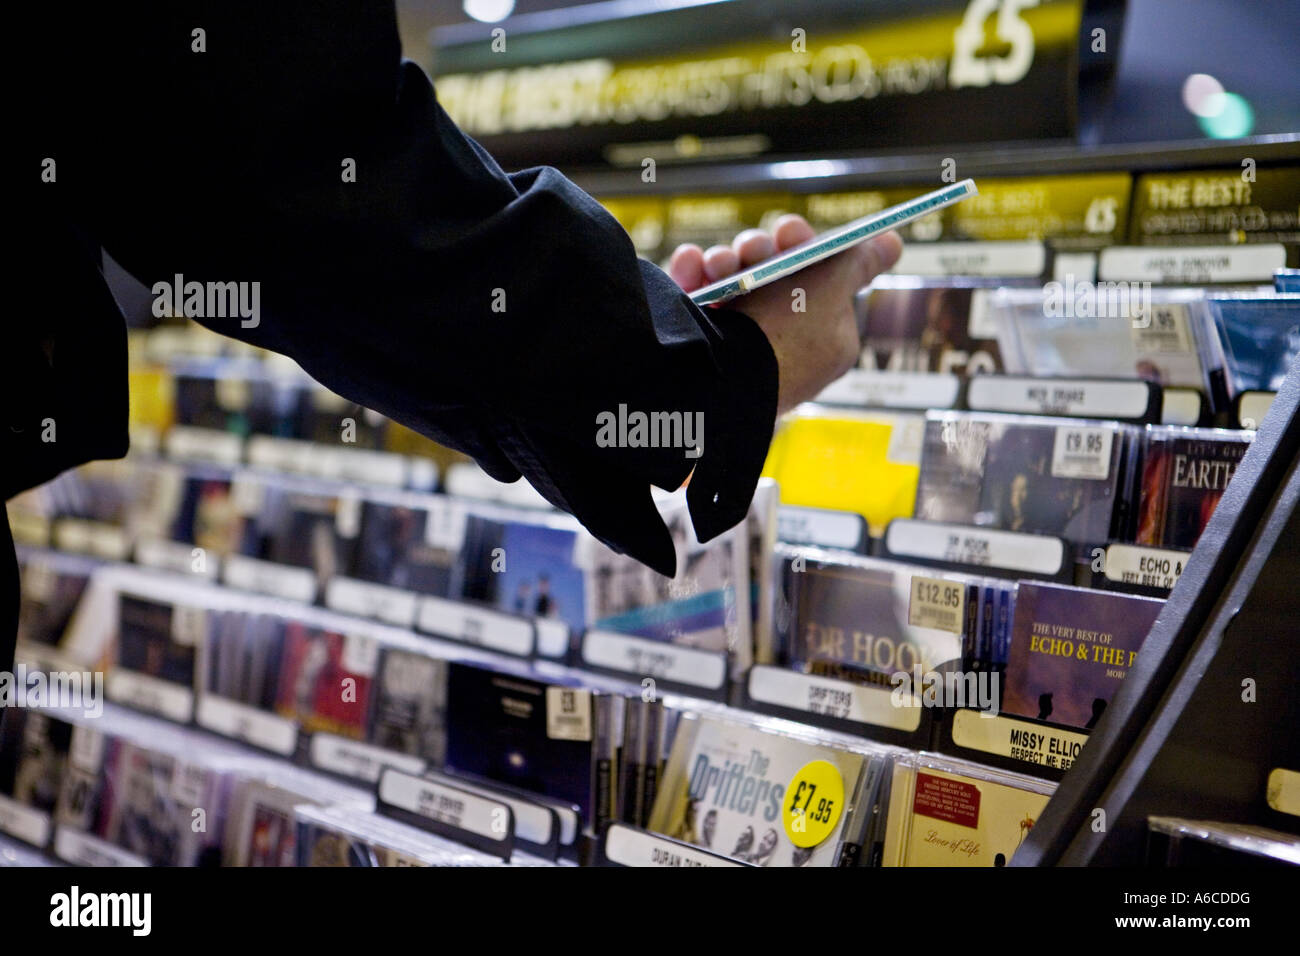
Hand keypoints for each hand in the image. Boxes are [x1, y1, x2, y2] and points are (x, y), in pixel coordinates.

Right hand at [669, 216, 902, 415]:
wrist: (716, 379)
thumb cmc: (781, 335)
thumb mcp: (830, 287)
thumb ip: (859, 261)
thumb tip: (892, 242)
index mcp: (823, 340)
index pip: (819, 282)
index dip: (803, 248)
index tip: (788, 231)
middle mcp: (781, 345)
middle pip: (772, 277)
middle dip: (758, 252)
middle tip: (750, 248)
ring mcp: (737, 348)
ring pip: (731, 283)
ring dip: (723, 261)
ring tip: (717, 263)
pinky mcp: (697, 346)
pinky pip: (697, 299)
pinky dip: (692, 277)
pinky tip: (689, 265)